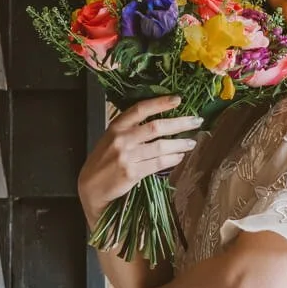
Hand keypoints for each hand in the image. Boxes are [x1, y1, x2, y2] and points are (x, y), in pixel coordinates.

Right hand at [77, 95, 202, 227]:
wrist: (91, 188)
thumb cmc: (102, 161)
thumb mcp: (110, 139)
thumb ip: (130, 129)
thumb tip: (160, 122)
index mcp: (116, 127)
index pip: (140, 109)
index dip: (160, 103)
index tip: (178, 99)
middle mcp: (122, 139)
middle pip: (156, 127)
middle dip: (180, 123)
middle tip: (196, 121)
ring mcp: (127, 157)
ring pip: (161, 146)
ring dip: (180, 144)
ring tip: (191, 143)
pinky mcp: (133, 173)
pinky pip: (158, 163)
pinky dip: (172, 159)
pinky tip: (179, 157)